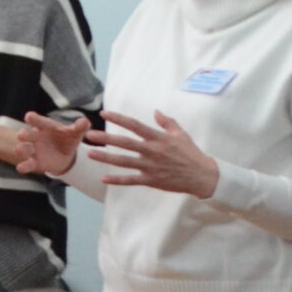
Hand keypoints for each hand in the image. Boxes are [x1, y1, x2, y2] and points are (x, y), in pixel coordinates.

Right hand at [13, 111, 87, 176]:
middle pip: (27, 135)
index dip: (33, 118)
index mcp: (45, 126)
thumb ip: (80, 127)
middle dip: (24, 135)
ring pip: (25, 149)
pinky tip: (20, 168)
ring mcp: (34, 150)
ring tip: (19, 150)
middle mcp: (36, 137)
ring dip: (21, 150)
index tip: (29, 116)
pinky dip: (24, 166)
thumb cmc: (67, 138)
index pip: (38, 121)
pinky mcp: (35, 163)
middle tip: (21, 135)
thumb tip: (85, 122)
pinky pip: (28, 164)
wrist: (65, 155)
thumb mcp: (75, 132)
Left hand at [85, 110, 219, 197]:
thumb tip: (155, 111)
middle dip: (106, 138)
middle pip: (125, 143)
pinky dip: (117, 180)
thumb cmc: (190, 153)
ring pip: (124, 161)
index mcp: (158, 138)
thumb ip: (167, 122)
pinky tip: (104, 178)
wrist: (201, 175)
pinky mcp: (151, 180)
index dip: (118, 119)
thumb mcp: (180, 134)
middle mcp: (152, 151)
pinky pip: (131, 180)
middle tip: (89, 134)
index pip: (134, 125)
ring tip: (90, 154)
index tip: (104, 113)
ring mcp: (150, 166)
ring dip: (106, 157)